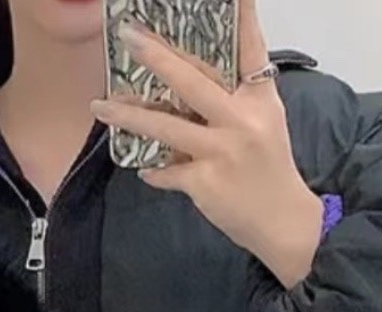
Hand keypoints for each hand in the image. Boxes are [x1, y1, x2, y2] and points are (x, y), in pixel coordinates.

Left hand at [91, 0, 323, 288]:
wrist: (282, 221)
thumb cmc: (269, 168)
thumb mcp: (265, 121)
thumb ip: (234, 98)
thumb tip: (190, 78)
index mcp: (259, 99)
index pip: (250, 48)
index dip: (242, 16)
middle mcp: (241, 120)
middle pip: (192, 81)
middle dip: (156, 57)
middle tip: (128, 36)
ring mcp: (221, 151)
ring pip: (166, 126)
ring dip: (129, 115)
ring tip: (100, 105)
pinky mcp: (205, 183)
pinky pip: (167, 171)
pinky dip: (154, 171)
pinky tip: (143, 168)